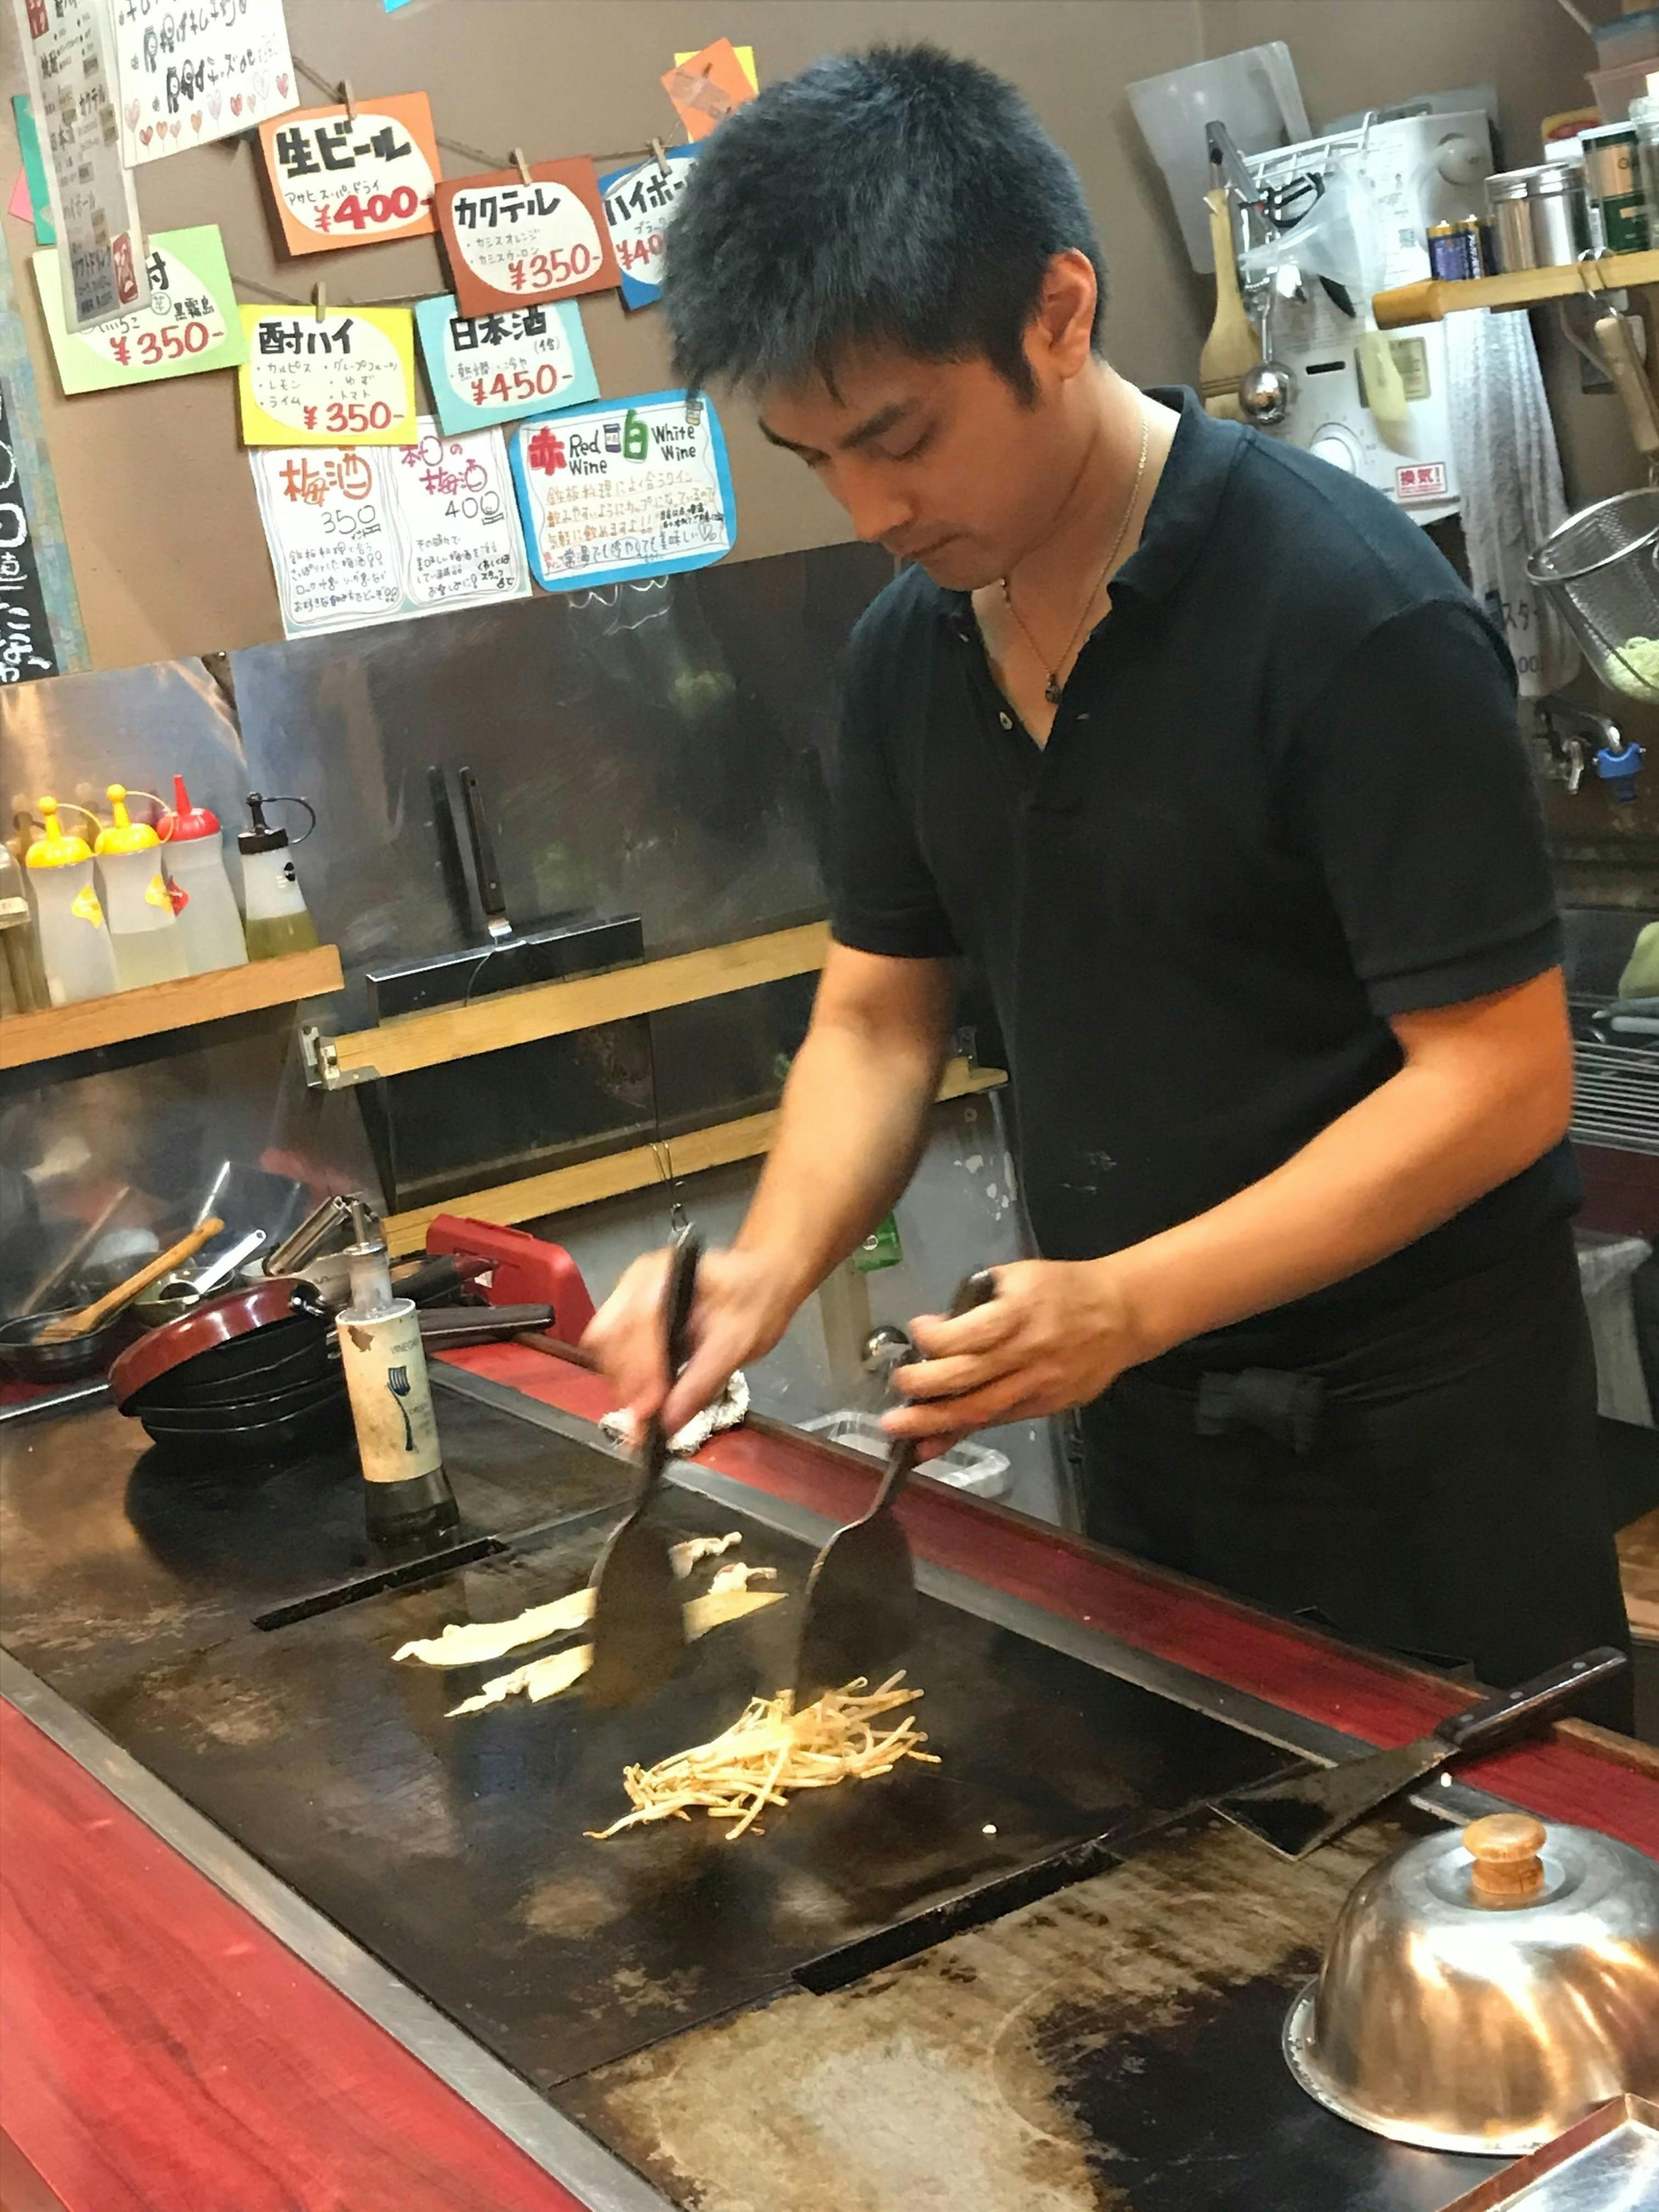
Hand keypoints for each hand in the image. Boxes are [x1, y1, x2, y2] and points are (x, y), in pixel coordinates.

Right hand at [582, 1244, 793, 1435]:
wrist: (761, 1279)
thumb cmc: (756, 1301)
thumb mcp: (739, 1344)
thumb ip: (701, 1383)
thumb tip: (668, 1423)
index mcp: (665, 1277)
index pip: (636, 1326)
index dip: (640, 1373)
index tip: (649, 1413)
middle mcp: (638, 1281)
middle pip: (607, 1337)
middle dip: (624, 1381)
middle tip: (646, 1417)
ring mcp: (629, 1293)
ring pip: (603, 1344)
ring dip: (621, 1380)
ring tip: (648, 1408)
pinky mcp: (630, 1310)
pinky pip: (612, 1345)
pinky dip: (625, 1373)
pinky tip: (648, 1392)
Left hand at [883, 1258, 1156, 1443]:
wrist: (1123, 1315)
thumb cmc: (1066, 1288)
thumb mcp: (1021, 1275)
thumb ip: (979, 1297)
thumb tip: (939, 1325)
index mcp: (1019, 1314)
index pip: (966, 1336)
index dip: (933, 1337)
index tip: (917, 1330)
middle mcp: (1026, 1354)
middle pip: (966, 1379)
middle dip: (922, 1385)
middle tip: (897, 1383)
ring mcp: (1036, 1385)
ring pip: (978, 1410)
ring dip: (932, 1422)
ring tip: (895, 1428)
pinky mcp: (1044, 1406)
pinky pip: (995, 1422)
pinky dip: (959, 1435)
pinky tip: (928, 1446)